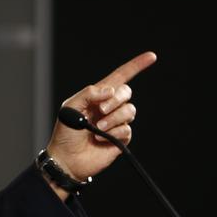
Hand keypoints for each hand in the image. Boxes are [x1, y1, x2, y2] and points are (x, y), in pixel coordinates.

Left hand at [45, 51, 156, 193]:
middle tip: (100, 111)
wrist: (67, 159)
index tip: (151, 56)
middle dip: (115, 100)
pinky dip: (113, 134)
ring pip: (129, 111)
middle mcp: (109, 106)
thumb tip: (110, 91)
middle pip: (127, 92)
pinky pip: (127, 130)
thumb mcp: (70, 108)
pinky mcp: (120, 138)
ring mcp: (116, 122)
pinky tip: (100, 139)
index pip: (120, 76)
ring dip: (113, 119)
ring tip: (98, 128)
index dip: (136, 66)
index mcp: (97, 95)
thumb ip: (88, 94)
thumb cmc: (65, 133)